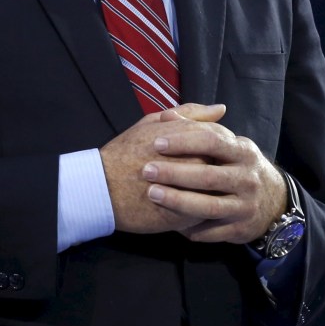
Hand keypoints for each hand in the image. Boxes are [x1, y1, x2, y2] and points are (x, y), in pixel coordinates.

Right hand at [99, 103, 225, 233]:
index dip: (217, 147)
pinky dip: (199, 212)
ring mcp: (192, 191)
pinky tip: (190, 209)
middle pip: (222, 167)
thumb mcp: (154, 123)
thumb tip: (221, 109)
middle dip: (217, 170)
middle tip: (201, 174)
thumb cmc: (126, 151)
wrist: (102, 186)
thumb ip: (190, 114)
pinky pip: (202, 216)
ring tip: (197, 193)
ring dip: (211, 193)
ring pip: (215, 193)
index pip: (222, 140)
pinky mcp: (184, 216)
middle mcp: (196, 163)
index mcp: (191, 138)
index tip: (206, 152)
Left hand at [140, 120, 287, 244]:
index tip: (156, 143)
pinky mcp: (241, 230)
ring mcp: (245, 206)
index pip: (213, 142)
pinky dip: (190, 228)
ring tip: (151, 194)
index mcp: (243, 151)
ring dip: (178, 201)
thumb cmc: (238, 166)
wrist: (273, 201)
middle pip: (209, 176)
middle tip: (146, 170)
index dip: (184, 141)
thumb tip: (168, 115)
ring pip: (209, 207)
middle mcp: (248, 179)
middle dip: (175, 173)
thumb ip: (198, 127)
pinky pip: (212, 232)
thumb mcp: (227, 143)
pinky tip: (169, 223)